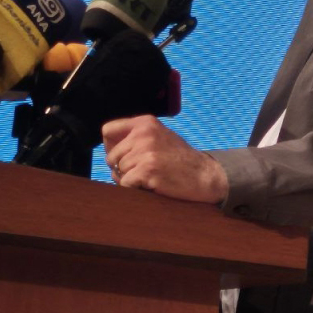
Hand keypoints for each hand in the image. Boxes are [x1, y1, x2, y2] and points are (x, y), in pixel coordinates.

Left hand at [102, 115, 227, 203]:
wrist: (204, 175)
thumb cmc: (180, 159)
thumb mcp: (160, 136)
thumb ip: (137, 137)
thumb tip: (109, 148)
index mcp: (145, 122)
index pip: (108, 130)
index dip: (110, 147)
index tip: (120, 157)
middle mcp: (143, 133)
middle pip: (111, 156)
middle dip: (120, 169)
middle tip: (138, 174)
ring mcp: (145, 151)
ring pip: (118, 172)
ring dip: (129, 180)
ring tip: (148, 178)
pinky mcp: (147, 170)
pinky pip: (125, 183)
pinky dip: (134, 189)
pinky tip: (150, 185)